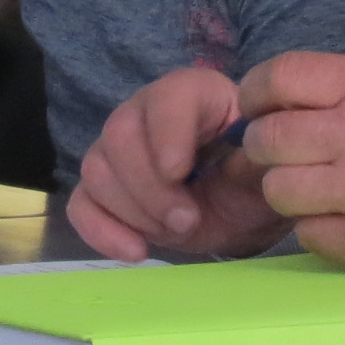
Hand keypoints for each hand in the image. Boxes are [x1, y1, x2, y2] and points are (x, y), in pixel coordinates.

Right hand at [68, 66, 288, 260]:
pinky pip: (81, 204)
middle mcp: (146, 112)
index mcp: (193, 94)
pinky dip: (100, 231)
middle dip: (150, 186)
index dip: (167, 132)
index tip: (180, 173)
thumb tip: (252, 153)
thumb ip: (256, 163)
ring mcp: (117, 151)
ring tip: (177, 231)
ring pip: (96, 169)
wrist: (238, 212)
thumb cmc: (252, 180)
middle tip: (187, 220)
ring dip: (134, 211)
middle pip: (119, 133)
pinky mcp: (103, 190)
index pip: (167, 97)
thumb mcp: (263, 173)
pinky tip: (136, 251)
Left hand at [235, 53, 344, 274]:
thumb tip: (296, 103)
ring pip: (278, 191)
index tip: (257, 103)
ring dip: (289, 188)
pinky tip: (344, 219)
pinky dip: (317, 228)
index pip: (281, 77)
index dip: (256, 90)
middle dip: (267, 144)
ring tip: (318, 187)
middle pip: (266, 139)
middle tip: (287, 152)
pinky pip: (309, 236)